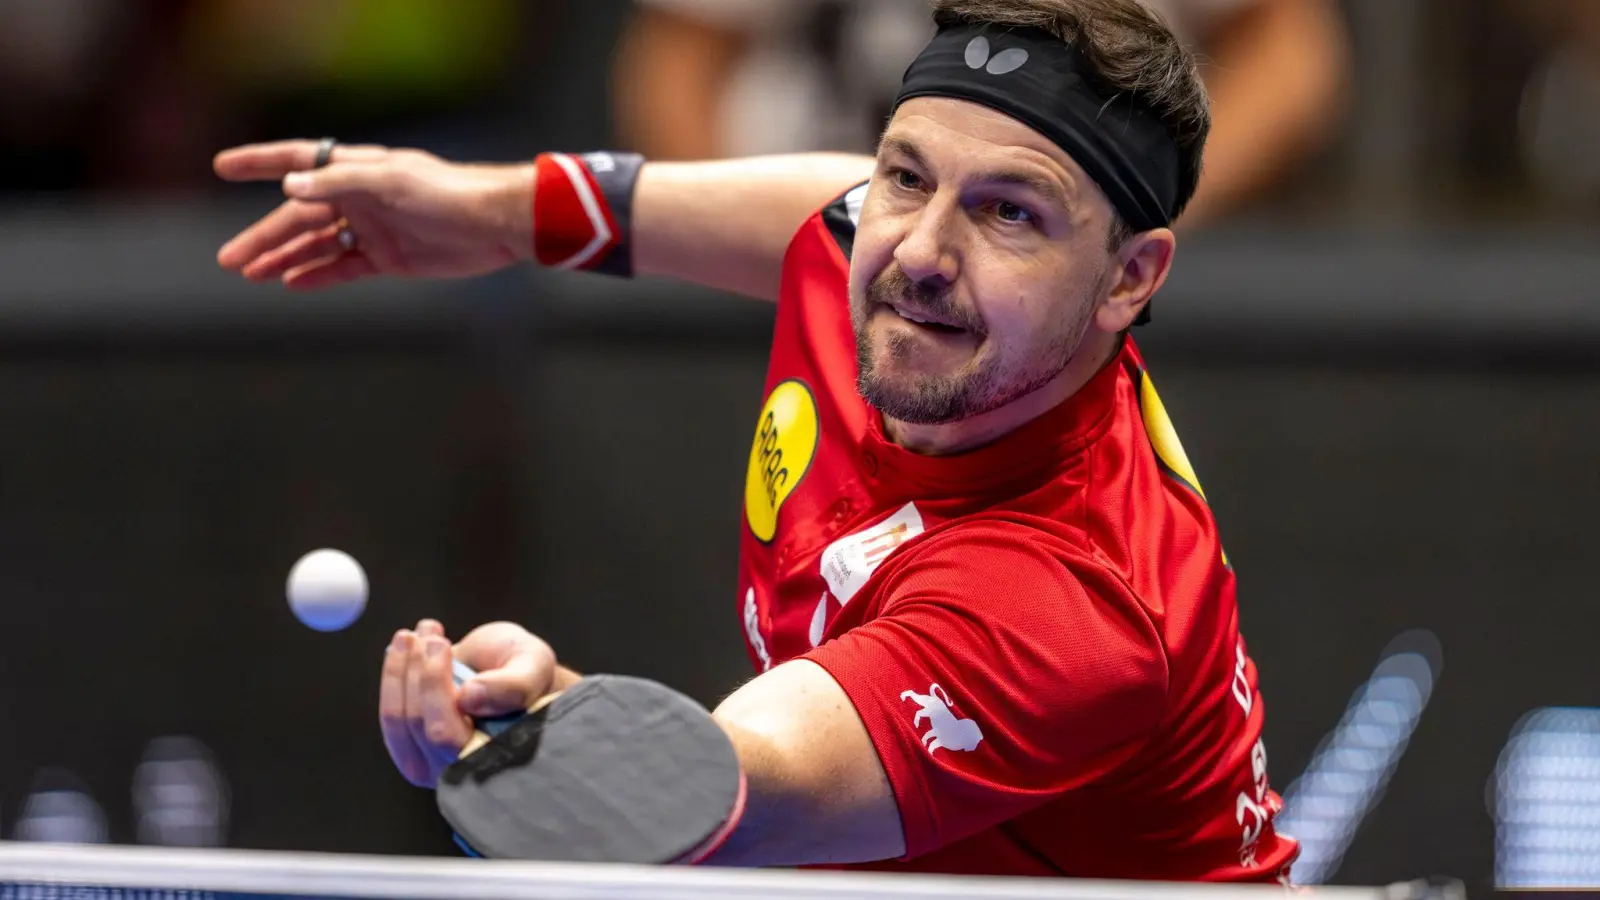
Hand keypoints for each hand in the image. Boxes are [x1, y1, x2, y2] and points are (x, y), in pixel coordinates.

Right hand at [214, 140, 533, 289]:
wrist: (493, 226)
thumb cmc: (447, 193)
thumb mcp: (393, 181)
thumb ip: (341, 182)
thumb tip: (290, 185)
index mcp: (356, 170)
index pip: (298, 162)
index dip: (259, 162)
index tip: (222, 166)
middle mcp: (358, 198)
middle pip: (298, 216)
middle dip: (263, 236)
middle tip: (228, 259)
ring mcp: (370, 229)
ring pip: (316, 244)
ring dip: (283, 258)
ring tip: (250, 274)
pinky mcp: (387, 258)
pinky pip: (343, 266)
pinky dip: (317, 274)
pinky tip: (290, 283)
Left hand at [379, 619, 557, 787]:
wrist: (512, 672)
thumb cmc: (528, 675)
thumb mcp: (533, 669)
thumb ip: (512, 686)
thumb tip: (469, 697)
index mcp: (491, 758)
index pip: (445, 734)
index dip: (434, 688)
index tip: (439, 643)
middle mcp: (457, 770)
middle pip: (417, 724)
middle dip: (417, 670)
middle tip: (431, 631)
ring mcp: (430, 762)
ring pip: (397, 718)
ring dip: (400, 668)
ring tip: (419, 631)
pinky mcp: (410, 746)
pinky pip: (390, 713)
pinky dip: (394, 672)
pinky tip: (409, 644)